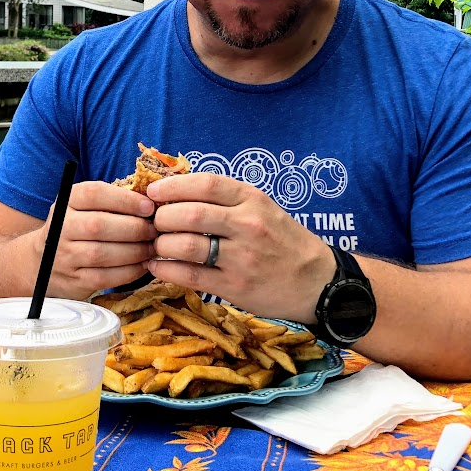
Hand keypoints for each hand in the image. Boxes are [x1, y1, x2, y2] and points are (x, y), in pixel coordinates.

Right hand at [32, 181, 157, 300]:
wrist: (44, 262)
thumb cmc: (78, 228)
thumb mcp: (84, 207)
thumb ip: (112, 202)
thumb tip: (152, 203)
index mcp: (66, 202)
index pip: (94, 194)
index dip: (125, 200)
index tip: (149, 207)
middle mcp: (60, 227)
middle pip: (98, 225)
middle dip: (134, 228)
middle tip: (154, 230)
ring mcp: (64, 256)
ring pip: (102, 254)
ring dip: (134, 251)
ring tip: (151, 248)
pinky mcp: (73, 280)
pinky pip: (105, 277)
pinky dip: (129, 272)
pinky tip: (143, 265)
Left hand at [145, 173, 334, 321]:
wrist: (317, 282)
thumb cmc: (283, 241)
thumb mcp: (262, 208)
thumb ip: (226, 200)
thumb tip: (176, 192)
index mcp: (252, 200)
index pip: (205, 184)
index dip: (172, 187)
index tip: (153, 193)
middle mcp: (248, 225)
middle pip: (190, 214)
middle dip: (162, 217)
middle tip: (153, 223)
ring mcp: (242, 257)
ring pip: (187, 245)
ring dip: (162, 244)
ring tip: (156, 245)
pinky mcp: (235, 286)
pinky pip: (191, 275)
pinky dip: (167, 270)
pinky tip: (157, 267)